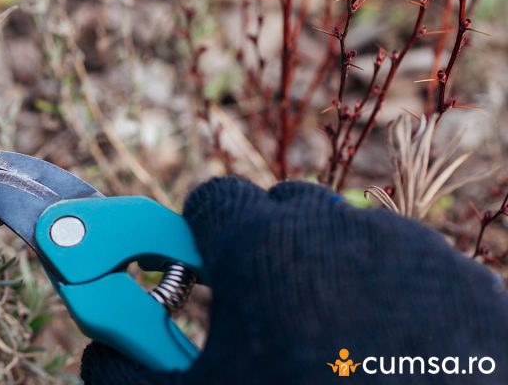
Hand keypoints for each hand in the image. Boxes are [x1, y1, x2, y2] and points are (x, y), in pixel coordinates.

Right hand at [81, 178, 507, 383]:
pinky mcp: (467, 284)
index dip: (195, 237)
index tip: (195, 274)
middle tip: (258, 312)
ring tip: (324, 341)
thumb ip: (123, 372)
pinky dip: (386, 294)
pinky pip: (407, 266)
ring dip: (323, 271)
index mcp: (263, 247)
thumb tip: (99, 352)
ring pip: (347, 236)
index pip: (212, 200)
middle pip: (282, 209)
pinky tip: (382, 353)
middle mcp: (338, 229)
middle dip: (262, 248)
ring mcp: (412, 252)